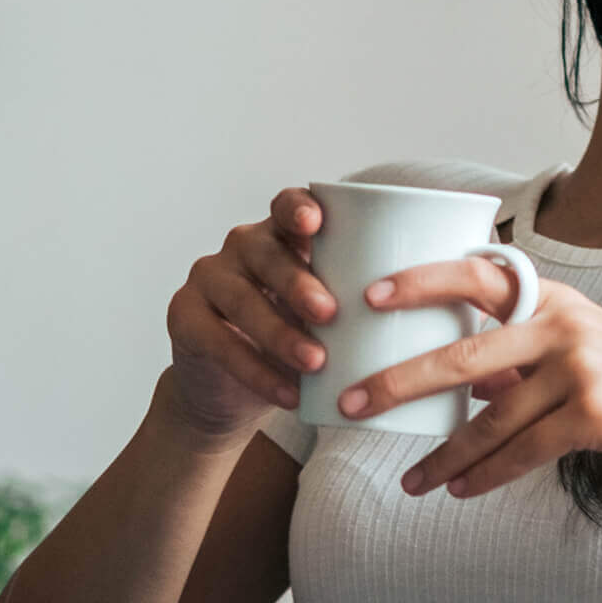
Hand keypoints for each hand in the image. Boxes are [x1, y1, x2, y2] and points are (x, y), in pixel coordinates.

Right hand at [161, 186, 337, 439]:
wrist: (232, 393)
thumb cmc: (293, 345)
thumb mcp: (324, 322)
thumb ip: (352, 305)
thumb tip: (417, 317)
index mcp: (281, 236)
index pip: (286, 208)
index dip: (298, 209)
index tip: (316, 223)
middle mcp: (241, 248)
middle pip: (266, 252)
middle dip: (298, 282)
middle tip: (330, 313)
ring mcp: (208, 278)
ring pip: (241, 298)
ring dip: (280, 332)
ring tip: (315, 363)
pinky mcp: (183, 315)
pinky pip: (218, 341)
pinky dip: (255, 370)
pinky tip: (286, 394)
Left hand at [331, 260, 601, 497]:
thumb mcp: (588, 351)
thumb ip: (527, 358)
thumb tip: (464, 384)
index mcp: (556, 300)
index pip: (477, 277)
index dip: (421, 282)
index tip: (369, 295)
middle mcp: (564, 326)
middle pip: (462, 354)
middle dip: (397, 381)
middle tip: (348, 400)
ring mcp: (580, 370)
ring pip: (488, 419)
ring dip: (441, 456)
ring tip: (409, 481)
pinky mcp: (595, 417)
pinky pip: (521, 451)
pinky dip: (485, 475)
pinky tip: (459, 491)